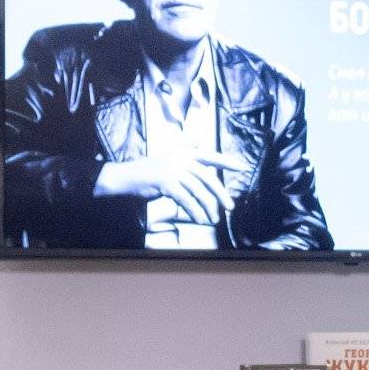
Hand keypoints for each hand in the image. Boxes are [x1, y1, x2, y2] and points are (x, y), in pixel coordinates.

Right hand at [91, 148, 249, 223]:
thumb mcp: (169, 160)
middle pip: (208, 178)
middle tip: (230, 207)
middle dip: (221, 194)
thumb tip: (200, 150)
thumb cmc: (149, 171)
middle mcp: (181, 159)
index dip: (226, 161)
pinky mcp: (166, 182)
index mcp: (184, 153)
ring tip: (213, 219)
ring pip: (199, 192)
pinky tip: (200, 219)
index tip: (242, 167)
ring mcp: (173, 170)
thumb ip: (186, 158)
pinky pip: (186, 200)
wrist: (127, 177)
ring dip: (208, 208)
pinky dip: (195, 212)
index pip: (210, 156)